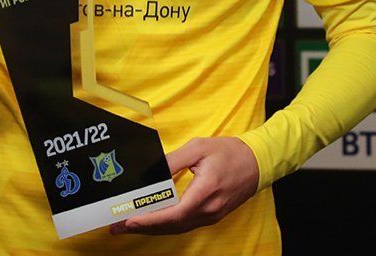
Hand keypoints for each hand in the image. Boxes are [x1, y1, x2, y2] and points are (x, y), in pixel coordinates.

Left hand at [108, 136, 258, 235]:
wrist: (258, 162)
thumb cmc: (231, 152)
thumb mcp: (199, 148)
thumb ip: (172, 160)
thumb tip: (150, 172)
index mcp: (206, 191)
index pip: (174, 213)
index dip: (150, 219)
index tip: (130, 220)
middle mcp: (208, 209)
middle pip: (171, 226)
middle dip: (142, 227)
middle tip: (117, 226)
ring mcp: (211, 216)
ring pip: (177, 228)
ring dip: (152, 228)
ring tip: (128, 225)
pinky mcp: (211, 216)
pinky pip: (184, 225)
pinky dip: (165, 225)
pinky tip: (151, 222)